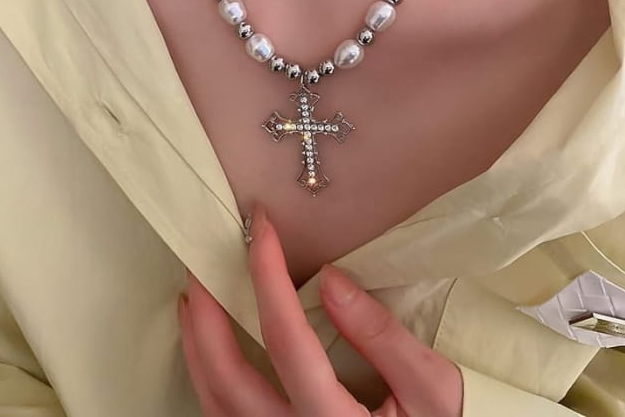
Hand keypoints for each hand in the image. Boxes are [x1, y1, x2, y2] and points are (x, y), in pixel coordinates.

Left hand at [177, 203, 462, 416]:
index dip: (267, 275)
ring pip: (214, 402)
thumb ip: (381, 335)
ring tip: (194, 297)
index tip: (259, 226)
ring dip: (196, 345)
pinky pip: (222, 413)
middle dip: (207, 314)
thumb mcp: (430, 387)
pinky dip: (206, 373)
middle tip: (200, 263)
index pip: (286, 338)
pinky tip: (207, 344)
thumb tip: (329, 278)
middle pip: (229, 377)